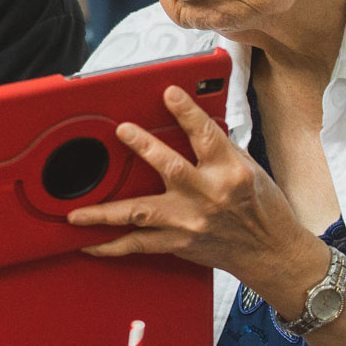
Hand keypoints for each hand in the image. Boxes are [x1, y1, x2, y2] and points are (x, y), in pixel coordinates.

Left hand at [67, 87, 325, 311]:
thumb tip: (187, 120)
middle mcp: (209, 195)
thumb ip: (215, 147)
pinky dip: (111, 246)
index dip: (187, 111)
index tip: (169, 92)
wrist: (271, 252)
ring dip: (104, 212)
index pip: (205, 134)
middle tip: (121, 130)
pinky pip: (138, 244)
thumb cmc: (261, 207)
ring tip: (75, 211)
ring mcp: (190, 222)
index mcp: (230, 171)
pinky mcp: (179, 242)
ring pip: (141, 212)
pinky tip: (87, 242)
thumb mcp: (247, 167)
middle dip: (145, 147)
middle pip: (171, 168)